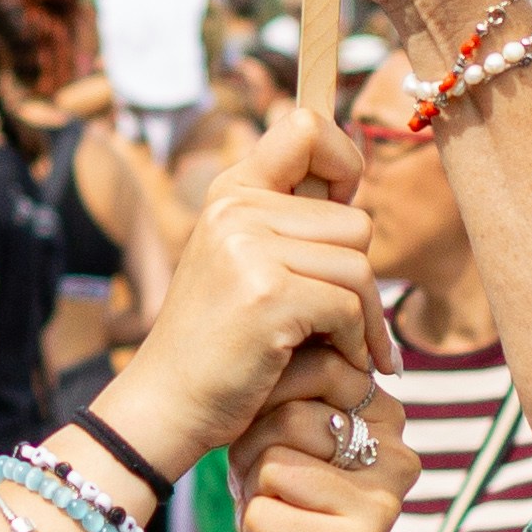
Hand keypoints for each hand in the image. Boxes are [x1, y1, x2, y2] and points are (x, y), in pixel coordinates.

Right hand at [136, 109, 394, 456]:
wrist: (167, 405)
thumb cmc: (218, 342)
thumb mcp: (241, 262)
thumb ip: (287, 223)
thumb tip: (351, 188)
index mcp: (231, 191)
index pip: (304, 126)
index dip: (343, 159)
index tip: (342, 206)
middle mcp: (236, 208)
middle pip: (355, 221)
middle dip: (360, 278)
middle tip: (342, 318)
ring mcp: (248, 249)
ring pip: (359, 266)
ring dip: (364, 318)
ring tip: (342, 346)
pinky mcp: (267, 294)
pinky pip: (348, 306)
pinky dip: (354, 343)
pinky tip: (335, 363)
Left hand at [233, 348, 413, 531]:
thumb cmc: (283, 508)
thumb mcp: (287, 437)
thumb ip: (296, 392)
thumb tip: (280, 343)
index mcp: (389, 419)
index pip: (321, 366)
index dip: (270, 400)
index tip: (275, 441)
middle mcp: (400, 457)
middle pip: (291, 416)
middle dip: (254, 452)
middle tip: (270, 489)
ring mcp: (383, 505)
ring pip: (273, 464)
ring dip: (253, 494)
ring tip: (278, 517)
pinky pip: (265, 512)